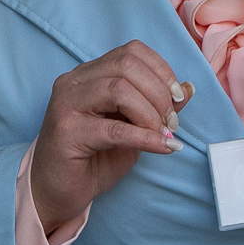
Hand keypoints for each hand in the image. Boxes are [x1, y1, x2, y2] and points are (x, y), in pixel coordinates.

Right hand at [31, 41, 189, 234]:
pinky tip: (161, 147)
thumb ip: (156, 107)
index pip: (131, 51)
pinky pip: (114, 128)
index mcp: (89, 74)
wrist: (55, 193)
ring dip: (151, 113)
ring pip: (119, 89)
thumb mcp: (133, 129)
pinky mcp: (66, 131)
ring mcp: (66, 103)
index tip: (178, 98)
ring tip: (164, 134)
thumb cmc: (93, 160)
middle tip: (171, 123)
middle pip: (127, 65)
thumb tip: (188, 89)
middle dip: (159, 93)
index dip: (162, 71)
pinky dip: (144, 137)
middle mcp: (74, 81)